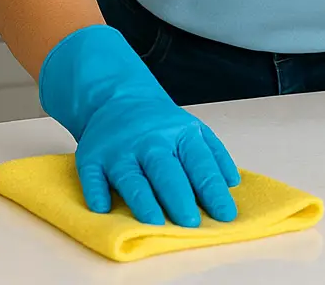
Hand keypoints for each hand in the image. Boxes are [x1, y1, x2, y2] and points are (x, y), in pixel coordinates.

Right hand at [39, 24, 239, 226]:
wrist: (118, 100)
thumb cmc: (162, 127)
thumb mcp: (194, 131)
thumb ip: (214, 157)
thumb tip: (232, 184)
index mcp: (180, 134)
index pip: (200, 164)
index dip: (213, 190)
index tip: (225, 215)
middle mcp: (150, 141)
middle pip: (166, 171)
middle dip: (179, 197)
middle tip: (191, 223)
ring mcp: (119, 150)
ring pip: (132, 177)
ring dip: (143, 200)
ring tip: (155, 223)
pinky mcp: (92, 158)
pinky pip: (93, 177)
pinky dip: (97, 192)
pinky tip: (103, 209)